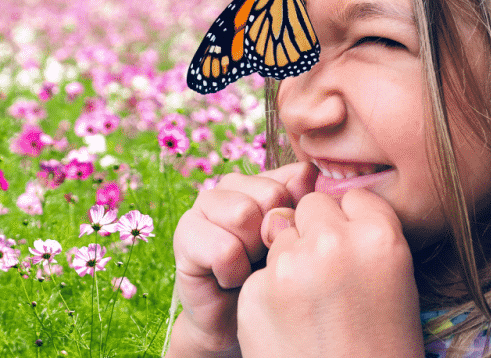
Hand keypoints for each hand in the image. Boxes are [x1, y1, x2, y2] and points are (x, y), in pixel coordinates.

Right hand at [168, 162, 316, 356]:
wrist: (236, 319)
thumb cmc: (270, 277)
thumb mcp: (295, 240)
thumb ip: (301, 203)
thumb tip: (307, 171)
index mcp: (256, 182)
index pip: (290, 181)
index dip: (296, 221)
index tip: (287, 244)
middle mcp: (225, 188)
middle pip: (268, 195)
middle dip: (274, 236)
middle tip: (265, 258)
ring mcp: (200, 209)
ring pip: (243, 215)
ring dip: (252, 254)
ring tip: (247, 267)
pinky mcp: (183, 237)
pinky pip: (224, 249)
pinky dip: (233, 273)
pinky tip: (228, 280)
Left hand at [237, 189, 422, 356]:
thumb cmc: (379, 344)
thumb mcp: (393, 284)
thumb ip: (362, 239)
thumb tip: (322, 204)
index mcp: (381, 239)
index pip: (352, 196)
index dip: (348, 221)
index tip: (351, 248)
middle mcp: (334, 243)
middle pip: (309, 206)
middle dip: (312, 232)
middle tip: (326, 277)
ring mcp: (290, 265)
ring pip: (277, 233)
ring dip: (286, 259)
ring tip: (310, 305)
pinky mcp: (256, 288)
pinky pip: (258, 271)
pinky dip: (267, 290)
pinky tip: (287, 321)